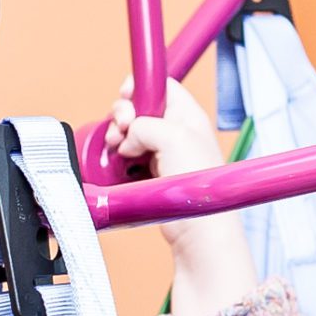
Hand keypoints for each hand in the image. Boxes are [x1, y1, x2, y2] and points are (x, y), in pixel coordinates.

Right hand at [105, 80, 244, 265]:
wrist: (197, 229)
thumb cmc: (199, 185)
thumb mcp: (174, 137)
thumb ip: (145, 124)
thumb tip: (128, 136)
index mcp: (188, 116)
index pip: (161, 86)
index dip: (140, 87)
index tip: (126, 96)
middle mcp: (175, 132)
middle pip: (139, 109)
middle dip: (123, 115)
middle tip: (121, 129)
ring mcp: (162, 154)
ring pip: (130, 134)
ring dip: (117, 137)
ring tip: (117, 147)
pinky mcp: (150, 175)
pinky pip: (126, 158)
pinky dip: (117, 158)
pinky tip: (117, 162)